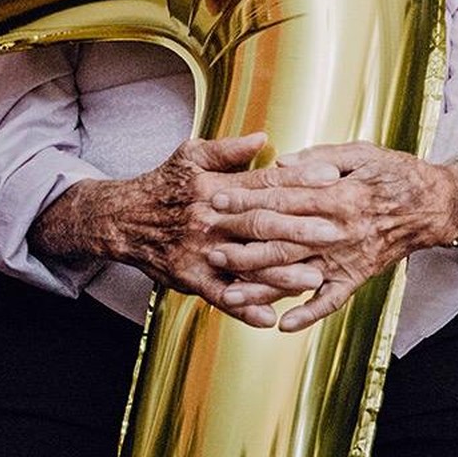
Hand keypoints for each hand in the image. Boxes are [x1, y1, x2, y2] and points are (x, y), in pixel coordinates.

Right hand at [91, 133, 340, 326]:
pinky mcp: (190, 277)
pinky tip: (268, 318)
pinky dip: (243, 308)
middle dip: (300, 227)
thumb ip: (229, 149)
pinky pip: (219, 295)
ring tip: (314, 279)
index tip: (332, 178)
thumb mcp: (192, 155)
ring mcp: (201, 251)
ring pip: (245, 262)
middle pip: (261, 222)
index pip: (264, 182)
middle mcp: (210, 219)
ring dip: (280, 273)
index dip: (299, 180)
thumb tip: (264, 137)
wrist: (122, 219)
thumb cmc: (166, 183)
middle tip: (335, 230)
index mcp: (216, 186)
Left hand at [205, 142, 457, 331]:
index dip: (248, 199)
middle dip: (242, 242)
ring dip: (261, 285)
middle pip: (281, 238)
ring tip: (228, 294)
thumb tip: (281, 163)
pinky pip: (331, 301)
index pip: (283, 198)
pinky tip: (282, 326)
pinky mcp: (358, 276)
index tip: (218, 200)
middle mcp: (340, 229)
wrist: (435, 205)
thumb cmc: (396, 173)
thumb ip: (321, 156)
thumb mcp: (361, 153)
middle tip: (209, 243)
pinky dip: (308, 314)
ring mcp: (348, 257)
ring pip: (297, 273)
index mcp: (338, 194)